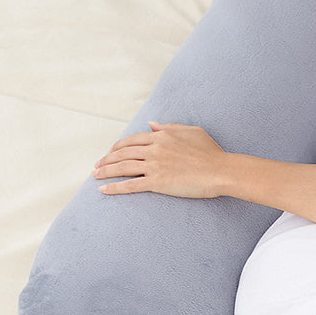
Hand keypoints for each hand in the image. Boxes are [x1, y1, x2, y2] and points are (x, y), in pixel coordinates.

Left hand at [92, 122, 228, 197]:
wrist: (220, 170)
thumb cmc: (211, 152)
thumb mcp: (191, 131)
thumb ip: (169, 127)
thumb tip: (152, 125)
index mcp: (162, 136)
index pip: (133, 139)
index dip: (119, 146)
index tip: (111, 152)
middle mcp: (155, 148)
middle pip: (123, 152)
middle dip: (107, 159)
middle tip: (97, 165)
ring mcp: (155, 165)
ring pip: (123, 167)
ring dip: (106, 171)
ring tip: (95, 175)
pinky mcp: (157, 182)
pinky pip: (131, 184)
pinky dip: (115, 187)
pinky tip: (104, 189)